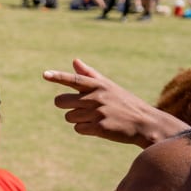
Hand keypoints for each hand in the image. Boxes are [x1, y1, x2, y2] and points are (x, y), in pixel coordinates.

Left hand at [44, 59, 186, 147]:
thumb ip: (89, 75)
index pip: (74, 79)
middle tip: (80, 107)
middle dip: (65, 106)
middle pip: (61, 101)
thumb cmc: (124, 103)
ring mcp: (98, 112)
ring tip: (95, 117)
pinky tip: (99, 127)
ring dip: (78, 119)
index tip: (45, 74)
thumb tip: (74, 61)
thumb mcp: (108, 86)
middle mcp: (96, 97)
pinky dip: (85, 129)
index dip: (58, 77)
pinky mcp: (100, 127)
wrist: (145, 123)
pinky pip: (78, 128)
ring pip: (69, 117)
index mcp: (98, 85)